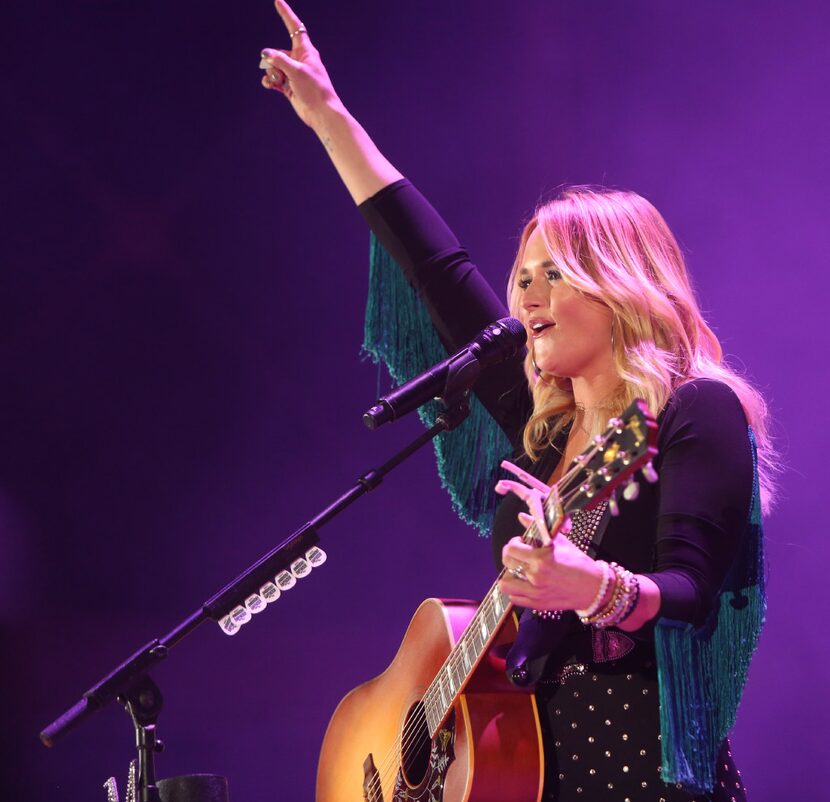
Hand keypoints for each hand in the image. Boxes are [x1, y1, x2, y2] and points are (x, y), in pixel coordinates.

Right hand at [259, 0, 342, 128]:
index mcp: (306, 51)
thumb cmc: (315, 90)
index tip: (278, 1)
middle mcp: (299, 60)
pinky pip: (275, 79)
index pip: (294, 27)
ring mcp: (294, 74)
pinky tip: (269, 85)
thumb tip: (265, 54)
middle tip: (277, 70)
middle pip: (278, 52)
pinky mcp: (290, 86)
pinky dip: (270, 81)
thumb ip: (279, 60)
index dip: (286, 14)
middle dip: (272, 60)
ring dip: (271, 72)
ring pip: (275, 66)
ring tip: (276, 81)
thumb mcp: (296, 71)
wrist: (321, 113)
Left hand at [496, 460, 603, 611]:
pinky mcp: (537, 605)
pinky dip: (515, 590)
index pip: (511, 548)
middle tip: (519, 554)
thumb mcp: (560, 541)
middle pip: (506, 563)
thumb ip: (537, 527)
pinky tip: (524, 583)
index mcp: (542, 559)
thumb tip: (522, 516)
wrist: (592, 587)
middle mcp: (536, 576)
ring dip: (509, 575)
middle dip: (510, 556)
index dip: (513, 543)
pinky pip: (514, 598)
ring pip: (505, 584)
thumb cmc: (577, 562)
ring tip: (519, 571)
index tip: (521, 542)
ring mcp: (535, 593)